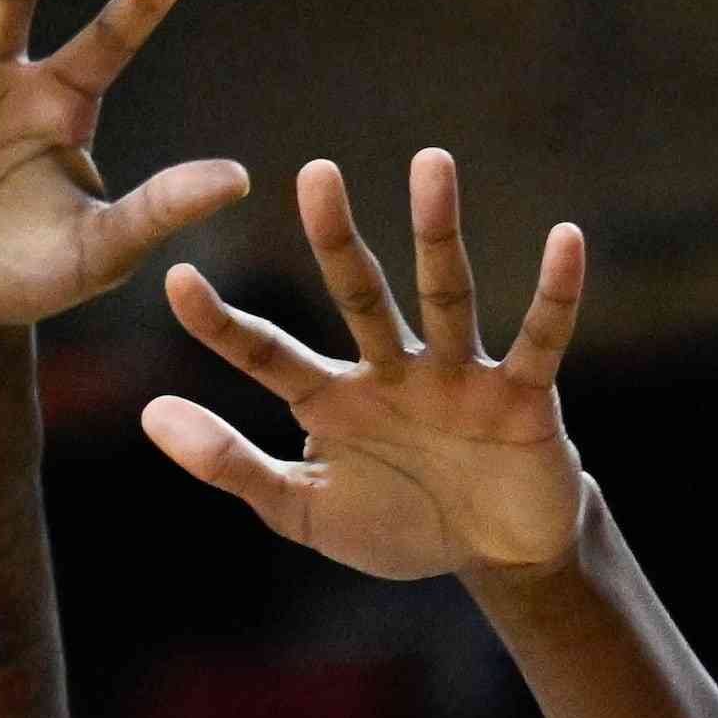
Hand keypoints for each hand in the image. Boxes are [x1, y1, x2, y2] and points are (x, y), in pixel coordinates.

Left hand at [145, 150, 587, 580]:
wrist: (496, 555)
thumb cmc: (400, 525)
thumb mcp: (305, 510)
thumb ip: (231, 465)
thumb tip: (151, 413)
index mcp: (334, 399)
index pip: (268, 354)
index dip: (223, 325)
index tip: (176, 281)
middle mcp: (393, 371)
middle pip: (360, 296)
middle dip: (337, 239)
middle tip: (315, 173)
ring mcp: (458, 376)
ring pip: (445, 295)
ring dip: (437, 232)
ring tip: (431, 162)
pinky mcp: (523, 394)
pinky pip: (541, 337)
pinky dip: (555, 293)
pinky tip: (566, 238)